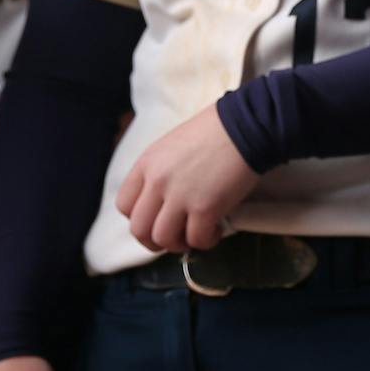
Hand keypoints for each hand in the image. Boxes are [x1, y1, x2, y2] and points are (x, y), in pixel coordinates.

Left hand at [115, 104, 259, 252]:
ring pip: (163, 239)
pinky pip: (196, 240)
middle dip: (155, 241)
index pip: (124, 205)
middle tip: (174, 238)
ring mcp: (179, 196)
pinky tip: (217, 230)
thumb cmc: (215, 131)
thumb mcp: (172, 146)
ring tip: (197, 234)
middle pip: (139, 229)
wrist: (245, 126)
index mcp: (146, 164)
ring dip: (179, 244)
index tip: (157, 219)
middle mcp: (157, 182)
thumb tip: (165, 200)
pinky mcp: (205, 208)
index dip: (140, 218)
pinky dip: (206, 241)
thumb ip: (161, 171)